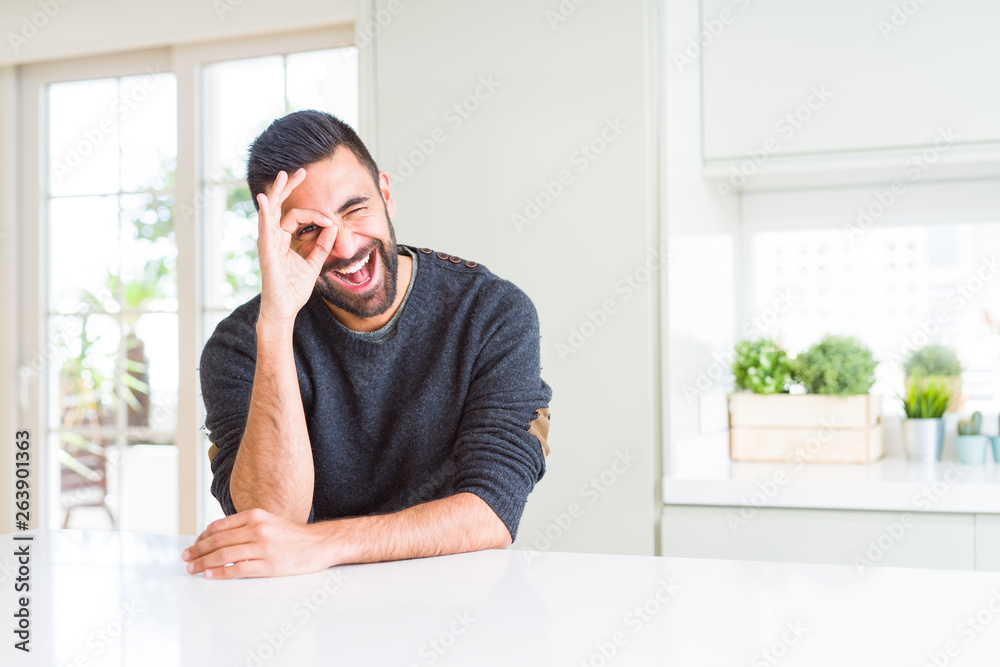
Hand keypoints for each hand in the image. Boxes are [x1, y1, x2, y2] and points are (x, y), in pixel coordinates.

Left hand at [182, 508, 333, 578]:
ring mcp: (263, 548)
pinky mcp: (269, 565)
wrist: (320, 543)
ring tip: (193, 568)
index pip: (219, 527)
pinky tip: (210, 575)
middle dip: (197, 550)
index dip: (202, 537)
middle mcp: (257, 529)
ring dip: (204, 563)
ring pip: (224, 555)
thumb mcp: (269, 521)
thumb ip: (246, 526)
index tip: (193, 545)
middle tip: (186, 557)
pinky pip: (238, 569)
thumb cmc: (294, 535)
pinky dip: (220, 573)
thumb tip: (219, 534)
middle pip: (218, 541)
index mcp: (256, 516)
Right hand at [256, 169, 337, 323]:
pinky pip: (265, 229)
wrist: (284, 309)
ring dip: (277, 192)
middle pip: (280, 206)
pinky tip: (265, 200)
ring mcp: (268, 243)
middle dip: (289, 188)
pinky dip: (264, 213)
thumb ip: (322, 245)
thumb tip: (333, 227)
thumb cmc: (294, 288)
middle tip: (299, 171)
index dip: (316, 216)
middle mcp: (274, 238)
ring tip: (283, 176)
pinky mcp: (266, 252)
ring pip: (271, 211)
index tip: (331, 221)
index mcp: (284, 239)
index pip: (297, 216)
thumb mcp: (314, 263)